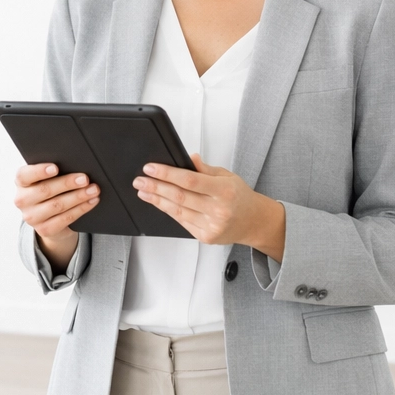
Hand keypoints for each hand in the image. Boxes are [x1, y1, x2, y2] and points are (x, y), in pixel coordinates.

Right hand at [13, 163, 99, 269]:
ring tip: (93, 190)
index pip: (25, 175)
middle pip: (45, 190)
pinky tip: (91, 202)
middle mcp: (22, 200)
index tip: (55, 168)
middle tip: (84, 179)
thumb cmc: (50, 191)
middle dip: (67, 183)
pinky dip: (81, 209)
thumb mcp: (45, 180)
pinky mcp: (44, 230)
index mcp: (21, 182)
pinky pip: (65, 219)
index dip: (39, 171)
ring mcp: (32, 217)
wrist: (47, 219)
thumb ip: (53, 172)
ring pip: (57, 205)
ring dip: (78, 196)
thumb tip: (75, 164)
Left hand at [132, 153, 285, 259]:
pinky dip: (168, 211)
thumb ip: (206, 169)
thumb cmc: (240, 197)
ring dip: (157, 200)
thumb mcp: (228, 176)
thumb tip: (189, 157)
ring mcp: (211, 226)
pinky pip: (181, 221)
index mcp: (224, 191)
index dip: (167, 174)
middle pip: (179, 196)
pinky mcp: (205, 237)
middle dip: (156, 187)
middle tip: (140, 180)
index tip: (151, 168)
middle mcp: (218, 210)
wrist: (254, 222)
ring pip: (177, 211)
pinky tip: (158, 203)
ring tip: (143, 191)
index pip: (189, 180)